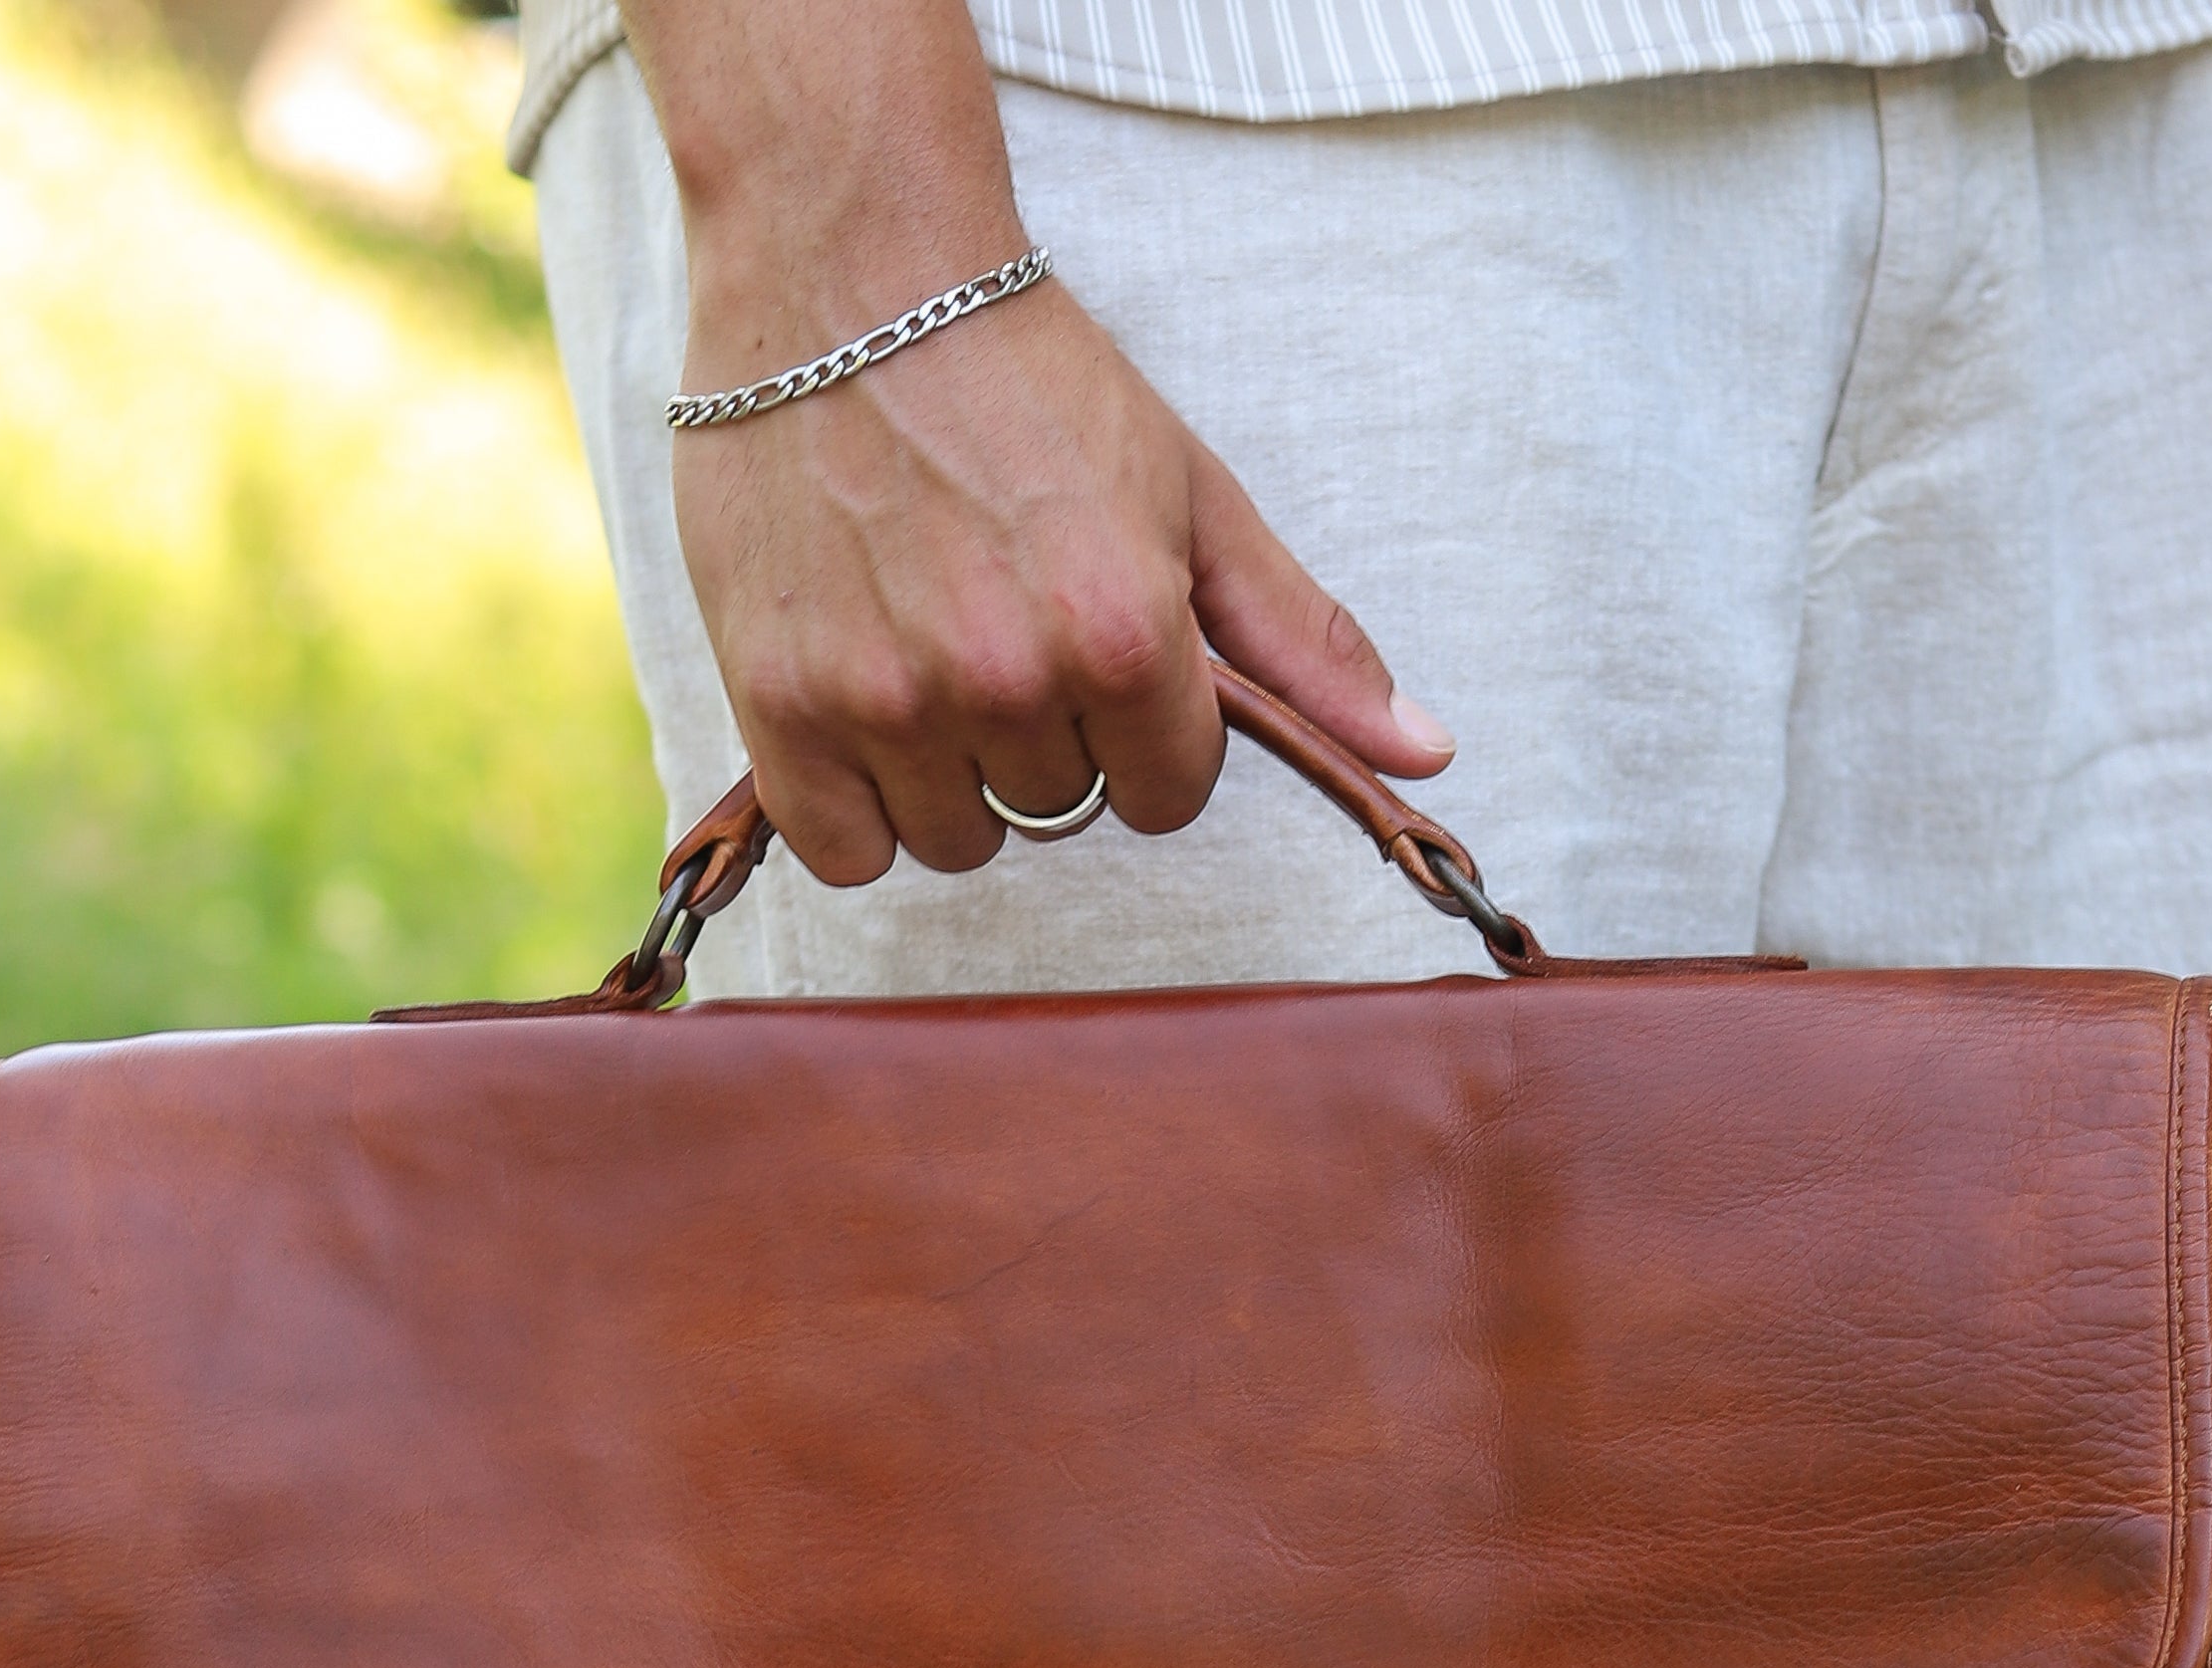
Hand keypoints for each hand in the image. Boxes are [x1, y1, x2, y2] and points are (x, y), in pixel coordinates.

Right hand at [627, 0, 1449, 885]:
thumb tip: (1429, 756)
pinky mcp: (781, 703)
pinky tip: (864, 705)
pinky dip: (860, 806)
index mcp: (1123, 633)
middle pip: (1058, 812)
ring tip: (928, 646)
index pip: (1166, 796)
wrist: (850, 272)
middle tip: (1001, 615)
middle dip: (1048, 736)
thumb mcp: (1193, 496)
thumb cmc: (1030, 377)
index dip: (1146, 731)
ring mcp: (887, 697)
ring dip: (954, 774)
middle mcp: (1008, 678)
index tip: (1100, 648)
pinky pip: (850, 851)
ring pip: (958, 841)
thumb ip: (1304, 641)